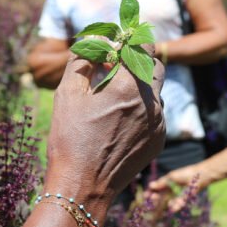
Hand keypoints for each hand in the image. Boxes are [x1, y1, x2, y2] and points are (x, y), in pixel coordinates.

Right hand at [46, 48, 165, 213]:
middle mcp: (150, 103)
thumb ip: (84, 59)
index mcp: (128, 86)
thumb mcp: (68, 93)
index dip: (132, 41)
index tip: (117, 43)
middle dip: (138, 62)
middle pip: (155, 66)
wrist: (82, 186)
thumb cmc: (70, 138)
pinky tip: (117, 122)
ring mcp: (158, 123)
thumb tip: (97, 39)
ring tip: (110, 98)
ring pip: (155, 92)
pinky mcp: (158, 141)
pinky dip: (141, 110)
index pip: (144, 47)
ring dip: (138, 87)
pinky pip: (155, 115)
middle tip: (114, 67)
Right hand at [146, 164, 211, 211]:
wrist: (201, 174)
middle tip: (151, 200)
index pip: (156, 189)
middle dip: (155, 200)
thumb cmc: (186, 173)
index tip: (145, 196)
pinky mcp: (185, 199)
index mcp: (167, 183)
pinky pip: (178, 204)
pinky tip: (173, 208)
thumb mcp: (172, 177)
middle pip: (161, 197)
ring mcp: (178, 195)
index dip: (150, 193)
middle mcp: (172, 190)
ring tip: (163, 203)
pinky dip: (176, 206)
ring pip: (169, 202)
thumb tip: (150, 186)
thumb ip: (162, 182)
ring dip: (165, 204)